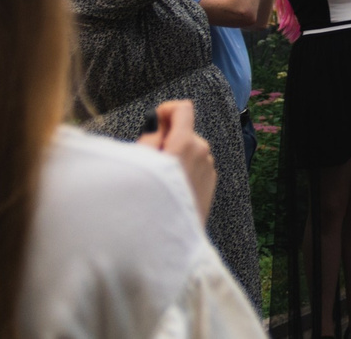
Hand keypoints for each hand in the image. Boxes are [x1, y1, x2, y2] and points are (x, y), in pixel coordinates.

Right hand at [138, 99, 216, 220]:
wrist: (166, 241)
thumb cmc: (147, 202)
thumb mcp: (139, 164)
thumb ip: (150, 138)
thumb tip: (158, 122)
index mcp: (184, 144)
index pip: (183, 109)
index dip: (167, 110)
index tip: (155, 120)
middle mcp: (202, 152)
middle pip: (184, 132)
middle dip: (166, 139)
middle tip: (147, 160)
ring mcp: (209, 167)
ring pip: (189, 150)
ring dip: (174, 156)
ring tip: (157, 180)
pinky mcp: (211, 182)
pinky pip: (195, 166)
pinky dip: (183, 169)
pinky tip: (170, 189)